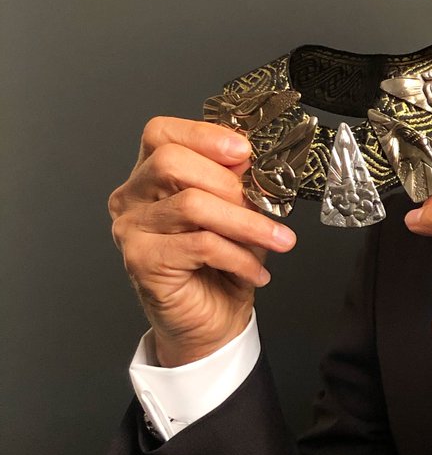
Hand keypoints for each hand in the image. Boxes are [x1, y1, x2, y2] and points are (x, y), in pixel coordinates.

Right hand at [108, 117, 296, 365]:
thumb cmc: (221, 264)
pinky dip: (238, 256)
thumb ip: (239, 184)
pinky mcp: (141, 260)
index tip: (244, 151)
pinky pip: (199, 245)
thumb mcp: (237, 214)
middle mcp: (132, 197)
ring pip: (191, 205)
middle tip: (264, 206)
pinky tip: (257, 270)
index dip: (203, 135)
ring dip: (246, 222)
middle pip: (171, 162)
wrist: (210, 320)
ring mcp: (131, 229)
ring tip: (277, 240)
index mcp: (151, 175)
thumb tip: (257, 163)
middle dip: (228, 182)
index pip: (162, 134)